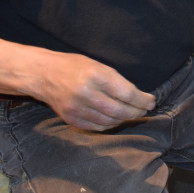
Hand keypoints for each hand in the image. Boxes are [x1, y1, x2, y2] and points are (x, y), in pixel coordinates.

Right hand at [33, 52, 154, 129]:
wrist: (43, 74)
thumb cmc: (74, 66)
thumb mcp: (97, 65)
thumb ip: (116, 81)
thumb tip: (138, 96)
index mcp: (95, 75)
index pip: (126, 92)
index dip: (141, 100)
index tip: (151, 102)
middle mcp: (86, 92)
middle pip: (119, 110)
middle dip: (136, 112)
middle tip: (143, 110)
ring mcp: (77, 108)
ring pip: (109, 121)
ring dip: (124, 119)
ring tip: (132, 114)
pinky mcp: (71, 118)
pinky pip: (97, 127)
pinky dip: (110, 125)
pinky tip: (116, 119)